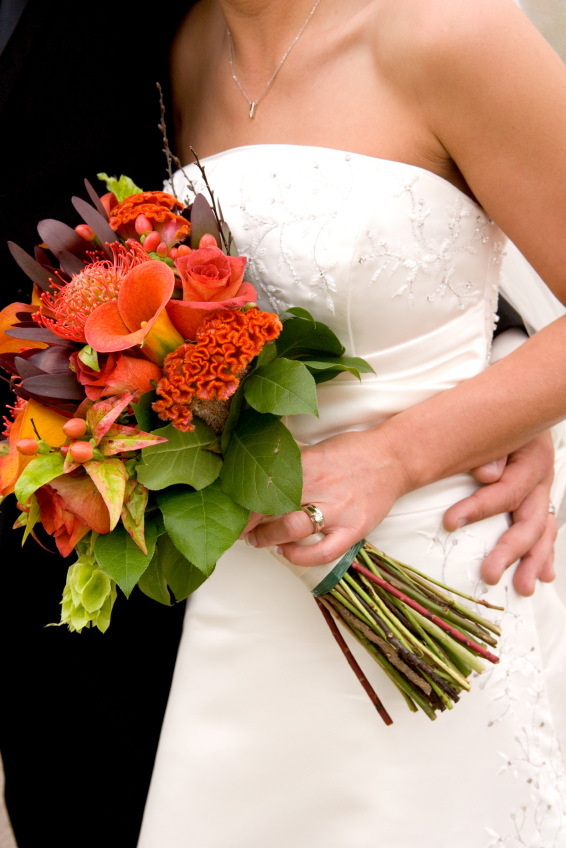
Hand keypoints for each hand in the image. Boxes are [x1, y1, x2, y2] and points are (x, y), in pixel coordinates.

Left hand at [240, 429, 405, 565]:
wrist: (394, 458)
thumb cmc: (353, 452)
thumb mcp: (317, 448)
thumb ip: (291, 464)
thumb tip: (257, 475)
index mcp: (308, 462)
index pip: (265, 484)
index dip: (242, 500)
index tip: (230, 508)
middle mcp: (321, 485)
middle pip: (271, 506)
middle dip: (248, 521)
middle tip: (239, 528)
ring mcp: (338, 509)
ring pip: (292, 528)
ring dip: (268, 538)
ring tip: (258, 540)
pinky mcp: (354, 529)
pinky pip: (322, 552)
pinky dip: (299, 557)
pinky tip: (287, 552)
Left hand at [443, 431, 556, 595]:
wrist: (519, 409)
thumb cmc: (498, 420)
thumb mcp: (495, 428)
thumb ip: (490, 450)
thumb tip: (486, 474)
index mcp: (532, 461)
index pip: (507, 492)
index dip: (478, 508)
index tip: (449, 523)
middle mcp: (542, 481)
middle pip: (530, 522)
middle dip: (510, 551)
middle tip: (489, 574)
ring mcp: (544, 493)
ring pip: (542, 532)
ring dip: (532, 561)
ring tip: (521, 588)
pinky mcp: (541, 501)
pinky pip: (546, 531)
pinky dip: (544, 554)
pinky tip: (543, 576)